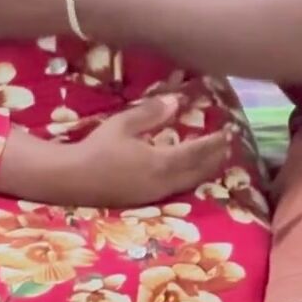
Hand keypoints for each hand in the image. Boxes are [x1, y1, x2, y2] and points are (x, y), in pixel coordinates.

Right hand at [0, 97, 233, 208]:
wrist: (71, 179)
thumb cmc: (97, 149)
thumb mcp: (123, 125)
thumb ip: (151, 113)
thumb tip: (176, 101)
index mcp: (160, 162)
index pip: (196, 152)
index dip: (214, 143)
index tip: (228, 131)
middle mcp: (163, 182)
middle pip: (198, 171)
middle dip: (216, 158)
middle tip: (230, 145)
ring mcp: (155, 194)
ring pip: (190, 182)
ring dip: (205, 169)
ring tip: (217, 158)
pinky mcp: (145, 200)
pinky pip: (177, 188)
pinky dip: (191, 178)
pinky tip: (189, 173)